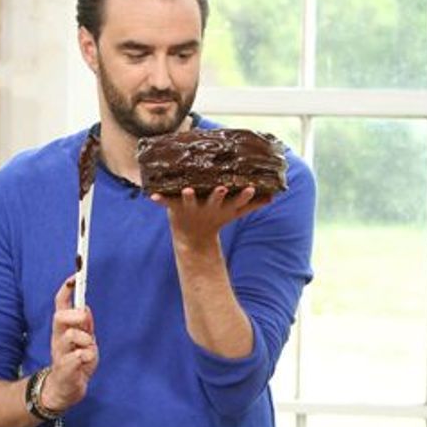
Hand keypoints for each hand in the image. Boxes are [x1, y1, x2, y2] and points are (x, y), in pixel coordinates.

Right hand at [42, 276, 98, 410]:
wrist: (63, 391)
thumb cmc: (76, 364)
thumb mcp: (85, 341)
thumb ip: (86, 325)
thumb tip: (86, 307)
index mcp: (63, 330)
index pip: (60, 305)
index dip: (66, 290)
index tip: (74, 276)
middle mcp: (58, 339)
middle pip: (59, 317)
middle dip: (75, 316)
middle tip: (85, 324)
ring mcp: (59, 353)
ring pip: (70, 336)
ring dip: (85, 340)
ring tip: (89, 351)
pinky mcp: (64, 369)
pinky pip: (77, 357)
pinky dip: (86, 357)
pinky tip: (87, 361)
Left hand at [150, 186, 272, 251]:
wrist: (193, 238)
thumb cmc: (216, 218)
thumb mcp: (234, 212)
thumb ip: (252, 204)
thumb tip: (273, 196)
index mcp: (223, 208)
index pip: (236, 201)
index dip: (243, 196)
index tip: (250, 188)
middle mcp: (209, 208)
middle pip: (215, 201)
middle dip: (218, 195)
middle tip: (221, 188)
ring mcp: (192, 208)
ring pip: (190, 202)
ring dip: (188, 197)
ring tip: (187, 191)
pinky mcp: (176, 208)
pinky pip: (166, 203)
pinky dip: (160, 200)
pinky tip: (152, 196)